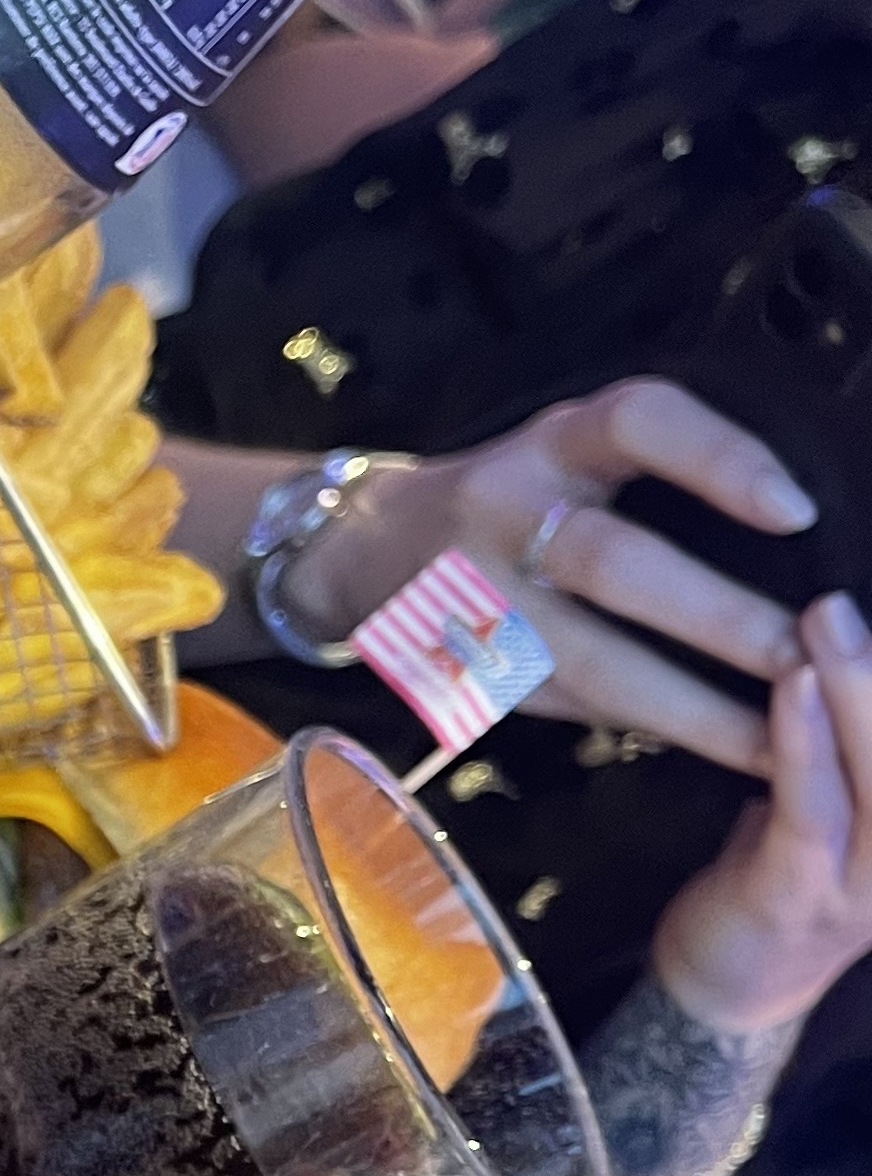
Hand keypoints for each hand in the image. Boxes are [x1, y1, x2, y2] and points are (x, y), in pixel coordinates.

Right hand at [284, 379, 816, 773]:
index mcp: (552, 443)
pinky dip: (655, 732)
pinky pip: (577, 711)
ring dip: (695, 710)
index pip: (637, 422)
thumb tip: (803, 529)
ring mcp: (482, 604)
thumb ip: (661, 465)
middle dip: (719, 620)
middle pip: (614, 564)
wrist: (369, 550)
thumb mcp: (572, 446)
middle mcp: (507, 514)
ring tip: (782, 745)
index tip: (795, 511)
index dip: (717, 461)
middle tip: (807, 657)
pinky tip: (719, 752)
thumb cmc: (515, 495)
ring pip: (593, 663)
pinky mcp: (472, 676)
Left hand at [651, 595, 871, 1039]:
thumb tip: (841, 641)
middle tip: (850, 595)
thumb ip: (847, 745)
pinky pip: (811, 808)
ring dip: (855, 688)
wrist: (725, 987)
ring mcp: (869, 883)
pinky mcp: (803, 894)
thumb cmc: (783, 870)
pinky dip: (802, 742)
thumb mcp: (832, 801)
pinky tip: (793, 685)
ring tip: (827, 617)